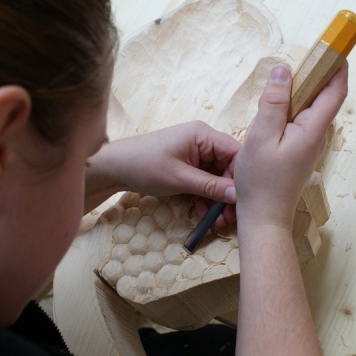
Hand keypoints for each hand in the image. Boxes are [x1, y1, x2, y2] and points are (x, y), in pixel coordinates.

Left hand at [87, 121, 238, 212]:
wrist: (115, 167)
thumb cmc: (144, 166)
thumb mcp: (179, 178)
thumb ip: (210, 186)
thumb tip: (237, 195)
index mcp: (203, 134)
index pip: (235, 153)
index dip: (241, 177)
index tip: (240, 201)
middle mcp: (203, 141)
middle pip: (228, 167)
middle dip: (229, 193)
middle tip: (229, 217)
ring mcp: (195, 153)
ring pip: (217, 176)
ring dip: (218, 198)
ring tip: (218, 220)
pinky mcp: (188, 164)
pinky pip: (205, 180)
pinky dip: (206, 196)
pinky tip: (204, 212)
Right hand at [233, 63, 347, 229]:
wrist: (264, 217)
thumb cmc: (261, 182)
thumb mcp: (261, 137)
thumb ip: (273, 103)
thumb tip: (283, 70)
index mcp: (313, 129)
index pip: (335, 90)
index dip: (338, 65)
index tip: (335, 44)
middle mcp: (317, 134)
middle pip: (323, 95)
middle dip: (316, 72)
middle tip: (302, 54)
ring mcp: (309, 142)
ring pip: (309, 107)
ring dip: (299, 90)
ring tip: (281, 80)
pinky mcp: (299, 149)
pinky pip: (299, 119)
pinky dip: (290, 106)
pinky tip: (272, 108)